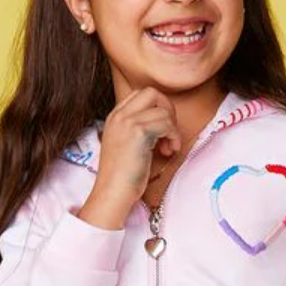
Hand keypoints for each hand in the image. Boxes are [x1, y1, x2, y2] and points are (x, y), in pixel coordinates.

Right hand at [78, 87, 180, 229]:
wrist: (112, 193)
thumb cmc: (122, 178)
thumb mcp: (125, 146)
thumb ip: (137, 130)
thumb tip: (162, 123)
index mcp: (114, 117)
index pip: (141, 94)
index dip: (157, 108)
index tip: (161, 129)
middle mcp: (119, 115)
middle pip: (152, 93)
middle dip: (167, 109)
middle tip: (169, 132)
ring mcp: (128, 121)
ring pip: (163, 110)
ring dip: (172, 129)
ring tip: (168, 148)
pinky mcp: (139, 132)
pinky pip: (167, 123)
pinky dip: (174, 137)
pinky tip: (168, 151)